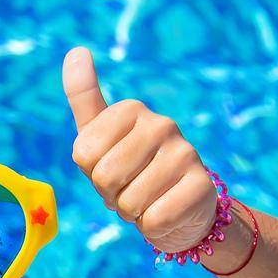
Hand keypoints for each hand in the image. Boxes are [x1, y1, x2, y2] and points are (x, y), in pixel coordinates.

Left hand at [62, 47, 218, 254]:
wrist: (178, 208)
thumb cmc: (131, 170)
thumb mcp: (99, 136)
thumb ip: (84, 96)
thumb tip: (76, 51)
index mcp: (131, 109)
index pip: (83, 154)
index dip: (91, 173)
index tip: (110, 167)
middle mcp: (162, 124)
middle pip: (105, 176)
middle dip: (111, 195)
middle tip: (129, 189)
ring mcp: (185, 153)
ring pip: (130, 200)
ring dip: (132, 212)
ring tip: (147, 200)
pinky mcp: (202, 186)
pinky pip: (155, 219)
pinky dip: (154, 226)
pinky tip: (167, 212)